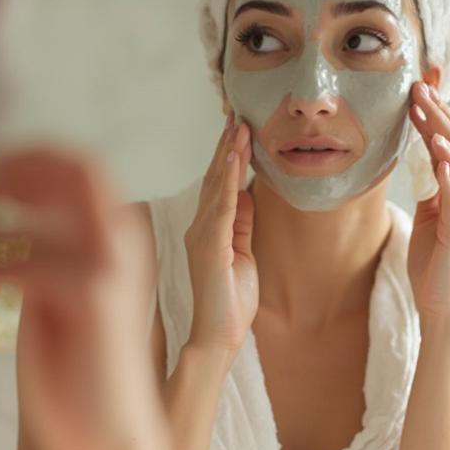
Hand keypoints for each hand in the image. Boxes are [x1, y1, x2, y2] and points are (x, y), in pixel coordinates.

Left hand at [0, 148, 164, 449]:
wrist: (105, 437)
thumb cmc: (75, 369)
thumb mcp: (50, 293)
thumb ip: (32, 249)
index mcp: (117, 235)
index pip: (75, 166)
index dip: (20, 160)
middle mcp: (125, 239)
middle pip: (71, 169)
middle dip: (6, 175)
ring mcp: (115, 264)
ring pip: (40, 215)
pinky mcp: (95, 296)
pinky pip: (26, 262)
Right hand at [184, 114, 256, 359]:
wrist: (218, 337)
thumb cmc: (230, 301)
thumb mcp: (243, 253)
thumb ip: (243, 223)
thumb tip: (248, 193)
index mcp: (210, 229)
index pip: (220, 184)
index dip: (229, 154)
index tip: (239, 125)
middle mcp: (201, 227)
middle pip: (216, 178)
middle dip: (227, 144)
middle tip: (237, 112)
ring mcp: (203, 235)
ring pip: (217, 186)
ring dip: (229, 154)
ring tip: (239, 126)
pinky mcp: (210, 247)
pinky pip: (222, 208)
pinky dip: (229, 181)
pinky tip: (236, 160)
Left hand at [406, 83, 449, 328]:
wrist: (441, 303)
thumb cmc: (433, 263)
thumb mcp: (429, 216)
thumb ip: (430, 189)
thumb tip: (423, 162)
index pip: (447, 141)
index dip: (433, 115)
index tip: (415, 91)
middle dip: (437, 113)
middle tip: (418, 88)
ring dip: (441, 133)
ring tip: (426, 110)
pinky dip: (448, 173)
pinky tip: (439, 155)